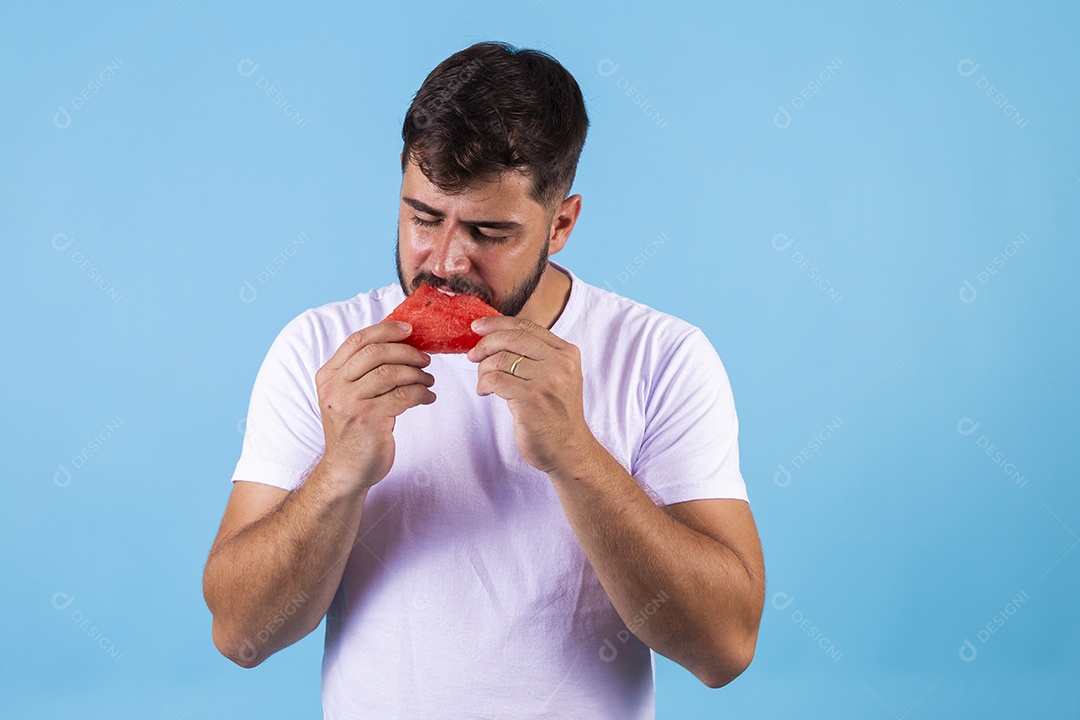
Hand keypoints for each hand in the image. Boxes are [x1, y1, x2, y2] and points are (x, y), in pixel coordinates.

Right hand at [314, 321, 434, 488]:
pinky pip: (402, 396)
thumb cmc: (354, 431)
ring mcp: (349, 403)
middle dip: (407, 352)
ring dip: (417, 374)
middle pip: (376, 353)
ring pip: (391, 373)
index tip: (409, 330)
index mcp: (329, 376)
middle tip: (425, 360)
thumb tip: (400, 347)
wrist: (346, 470)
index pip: (358, 340)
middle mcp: (335, 387)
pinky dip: (421, 393)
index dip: (386, 330)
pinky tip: (428, 397)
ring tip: (428, 380)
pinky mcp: (367, 420)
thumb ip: (363, 373)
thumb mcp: (349, 397)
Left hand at [467, 316, 596, 474]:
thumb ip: (538, 356)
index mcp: (566, 353)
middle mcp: (560, 364)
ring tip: (483, 382)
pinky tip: (485, 392)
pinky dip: (484, 384)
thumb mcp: (557, 377)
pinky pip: (495, 380)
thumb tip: (496, 337)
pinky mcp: (532, 400)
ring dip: (483, 369)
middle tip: (473, 355)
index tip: (477, 327)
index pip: (527, 326)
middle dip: (485, 344)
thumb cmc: (556, 414)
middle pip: (512, 338)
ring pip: (500, 359)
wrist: (568, 449)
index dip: (497, 323)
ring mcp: (547, 381)